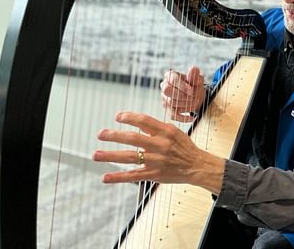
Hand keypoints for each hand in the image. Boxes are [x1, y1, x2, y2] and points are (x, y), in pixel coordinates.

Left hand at [92, 112, 224, 193]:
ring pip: (129, 157)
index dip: (129, 117)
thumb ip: (155, 128)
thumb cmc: (184, 147)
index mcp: (165, 131)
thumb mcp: (174, 132)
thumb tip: (135, 122)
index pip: (144, 120)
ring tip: (96, 155)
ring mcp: (156, 160)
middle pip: (133, 138)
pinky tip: (105, 177)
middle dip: (114, 135)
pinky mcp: (154, 174)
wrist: (197, 166)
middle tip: (100, 134)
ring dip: (110, 156)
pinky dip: (118, 177)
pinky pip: (133, 175)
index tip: (117, 117)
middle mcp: (160, 145)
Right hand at [160, 66, 204, 121]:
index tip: (192, 91)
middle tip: (194, 97)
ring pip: (171, 103)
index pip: (173, 80)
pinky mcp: (167, 109)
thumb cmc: (194, 85)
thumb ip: (195, 76)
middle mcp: (164, 86)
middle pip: (167, 91)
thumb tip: (194, 69)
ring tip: (196, 102)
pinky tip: (192, 117)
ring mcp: (165, 98)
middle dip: (182, 95)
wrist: (195, 96)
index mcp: (170, 76)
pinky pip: (172, 116)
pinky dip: (183, 118)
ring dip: (186, 104)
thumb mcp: (197, 79)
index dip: (182, 86)